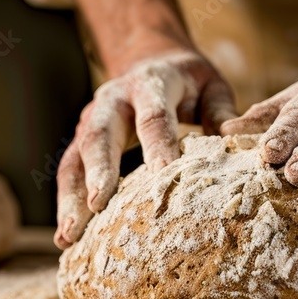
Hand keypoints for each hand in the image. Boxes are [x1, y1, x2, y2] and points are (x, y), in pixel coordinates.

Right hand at [54, 50, 235, 247]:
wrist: (151, 61)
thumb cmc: (189, 84)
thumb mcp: (211, 87)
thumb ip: (221, 112)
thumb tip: (232, 143)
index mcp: (150, 83)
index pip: (153, 116)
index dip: (157, 144)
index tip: (162, 174)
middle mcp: (113, 100)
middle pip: (100, 135)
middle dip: (98, 170)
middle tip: (97, 204)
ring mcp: (90, 120)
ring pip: (74, 157)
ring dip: (70, 197)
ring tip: (68, 235)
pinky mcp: (80, 140)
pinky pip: (68, 171)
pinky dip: (65, 203)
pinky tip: (66, 237)